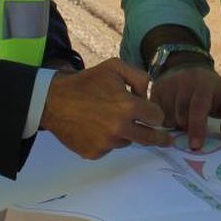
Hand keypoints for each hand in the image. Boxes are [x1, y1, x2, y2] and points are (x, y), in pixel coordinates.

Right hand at [40, 61, 170, 158]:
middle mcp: (120, 128)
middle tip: (166, 140)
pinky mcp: (94, 153)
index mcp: (127, 106)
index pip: (156, 117)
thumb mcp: (114, 67)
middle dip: (160, 138)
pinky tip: (96, 127)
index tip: (154, 114)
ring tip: (108, 119)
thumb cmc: (86, 82)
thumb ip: (139, 77)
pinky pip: (109, 148)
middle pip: (150, 138)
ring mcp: (107, 143)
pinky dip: (107, 140)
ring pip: (127, 141)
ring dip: (125, 132)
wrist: (53, 101)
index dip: (156, 113)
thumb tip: (148, 94)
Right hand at [150, 62, 220, 152]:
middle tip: (191, 128)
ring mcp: (167, 84)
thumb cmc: (210, 89)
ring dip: (174, 125)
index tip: (195, 146)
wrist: (188, 66)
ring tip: (182, 118)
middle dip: (186, 128)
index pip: (198, 107)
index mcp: (204, 85)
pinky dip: (163, 120)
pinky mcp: (155, 89)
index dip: (197, 128)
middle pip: (181, 116)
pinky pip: (155, 113)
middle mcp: (184, 82)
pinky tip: (171, 114)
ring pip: (166, 117)